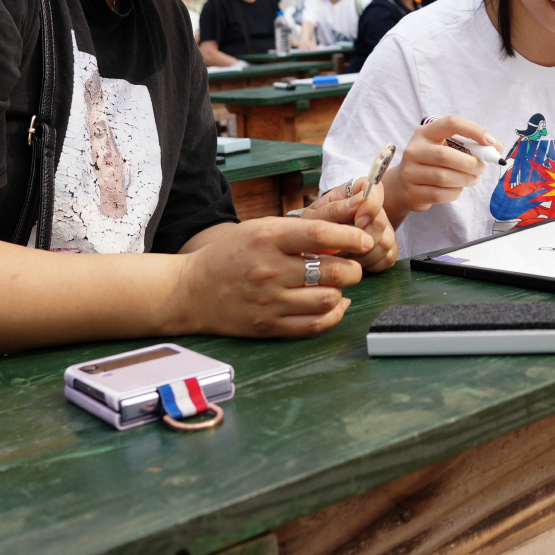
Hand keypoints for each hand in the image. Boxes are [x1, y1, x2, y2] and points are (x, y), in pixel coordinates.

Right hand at [176, 217, 372, 336]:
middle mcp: (270, 270)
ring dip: (342, 291)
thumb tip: (341, 237)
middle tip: (353, 266)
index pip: (320, 234)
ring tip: (339, 285)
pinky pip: (315, 325)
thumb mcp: (258, 229)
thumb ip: (296, 232)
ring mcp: (270, 301)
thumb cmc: (229, 255)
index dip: (350, 237)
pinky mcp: (269, 326)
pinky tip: (335, 305)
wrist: (191, 291)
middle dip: (353, 269)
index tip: (364, 240)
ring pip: (328, 299)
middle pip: (332, 272)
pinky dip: (333, 315)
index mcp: (268, 238)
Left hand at [301, 176, 397, 272]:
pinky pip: (389, 258)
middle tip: (340, 247)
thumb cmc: (313, 226)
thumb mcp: (314, 217)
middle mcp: (374, 207)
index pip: (375, 188)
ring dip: (363, 255)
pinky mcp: (389, 247)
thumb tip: (358, 202)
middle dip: (359, 240)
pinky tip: (355, 263)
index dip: (370, 206)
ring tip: (343, 256)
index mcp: (355, 191)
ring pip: (386, 243)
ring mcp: (384, 227)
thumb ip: (334, 209)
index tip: (357, 222)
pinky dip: (371, 265)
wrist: (315, 241)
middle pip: (381, 222)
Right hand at [382, 115, 499, 222]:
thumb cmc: (432, 163)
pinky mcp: (412, 191)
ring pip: (443, 177)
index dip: (473, 130)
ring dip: (465, 179)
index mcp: (426, 133)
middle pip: (446, 155)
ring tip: (473, 179)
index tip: (490, 141)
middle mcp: (414, 149)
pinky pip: (439, 194)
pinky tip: (457, 189)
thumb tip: (498, 147)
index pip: (451, 123)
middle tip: (481, 168)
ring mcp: (410, 171)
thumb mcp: (447, 148)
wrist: (403, 185)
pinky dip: (454, 193)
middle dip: (469, 163)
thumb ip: (472, 147)